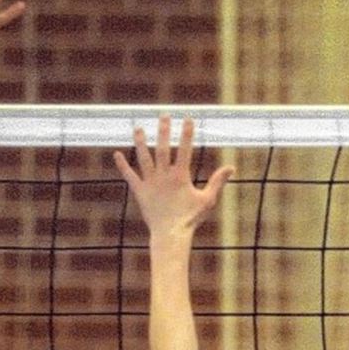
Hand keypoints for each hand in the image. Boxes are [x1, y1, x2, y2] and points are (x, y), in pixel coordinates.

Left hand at [114, 115, 233, 237]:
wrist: (170, 234)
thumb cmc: (191, 219)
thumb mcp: (208, 199)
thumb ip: (218, 181)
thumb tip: (231, 167)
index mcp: (180, 176)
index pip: (184, 149)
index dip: (187, 133)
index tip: (188, 119)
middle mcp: (164, 176)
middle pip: (162, 148)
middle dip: (164, 130)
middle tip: (164, 115)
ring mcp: (150, 182)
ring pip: (144, 158)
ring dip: (140, 142)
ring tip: (138, 128)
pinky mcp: (140, 191)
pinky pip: (129, 176)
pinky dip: (123, 165)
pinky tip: (117, 154)